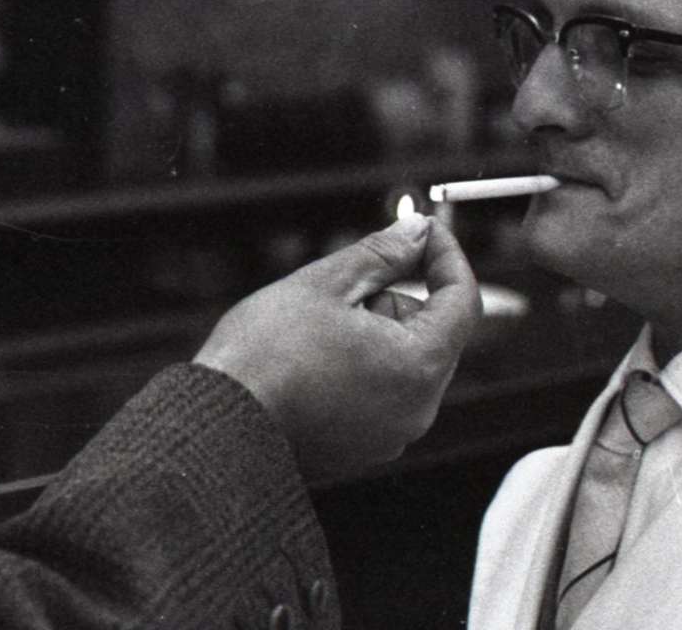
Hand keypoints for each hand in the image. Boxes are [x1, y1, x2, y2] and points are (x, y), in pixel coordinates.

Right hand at [194, 214, 479, 479]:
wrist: (219, 425)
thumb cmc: (265, 355)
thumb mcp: (327, 284)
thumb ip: (383, 253)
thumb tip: (418, 231)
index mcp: (417, 367)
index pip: (463, 302)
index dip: (446, 257)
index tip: (423, 231)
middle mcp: (416, 410)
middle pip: (432, 334)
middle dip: (397, 296)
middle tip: (345, 282)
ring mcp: (390, 436)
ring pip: (403, 362)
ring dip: (375, 331)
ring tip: (316, 326)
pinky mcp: (362, 450)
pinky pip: (381, 393)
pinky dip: (360, 366)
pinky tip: (311, 358)